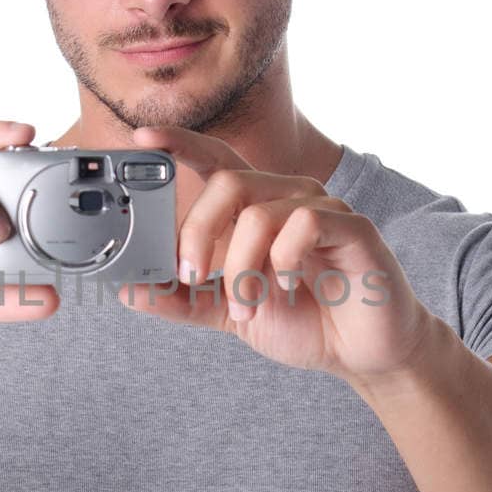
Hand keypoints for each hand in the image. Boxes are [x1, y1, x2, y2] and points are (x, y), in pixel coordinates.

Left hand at [117, 124, 436, 384]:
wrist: (363, 354)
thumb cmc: (302, 321)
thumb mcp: (228, 313)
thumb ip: (182, 301)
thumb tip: (128, 290)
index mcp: (256, 208)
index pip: (215, 160)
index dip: (180, 143)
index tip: (142, 137)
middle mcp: (287, 196)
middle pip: (227, 182)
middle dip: (198, 232)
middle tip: (191, 277)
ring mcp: (323, 207)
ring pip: (260, 212)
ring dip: (241, 268)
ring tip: (244, 307)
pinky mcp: (355, 228)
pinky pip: (306, 223)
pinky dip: (283, 261)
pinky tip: (287, 289)